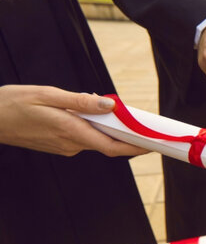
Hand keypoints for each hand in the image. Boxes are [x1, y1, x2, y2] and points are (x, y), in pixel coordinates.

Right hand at [0, 85, 147, 156]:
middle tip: (143, 123)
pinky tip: (89, 113)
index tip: (152, 144)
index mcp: (71, 131)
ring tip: (115, 111)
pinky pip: (82, 137)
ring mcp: (64, 147)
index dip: (134, 148)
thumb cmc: (14, 103)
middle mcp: (70, 144)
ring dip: (107, 127)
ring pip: (94, 138)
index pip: (111, 147)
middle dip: (126, 135)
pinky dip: (92, 127)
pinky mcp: (58, 145)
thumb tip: (109, 105)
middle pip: (107, 143)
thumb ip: (80, 102)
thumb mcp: (48, 95)